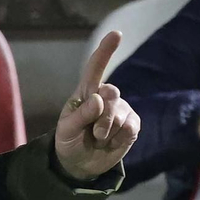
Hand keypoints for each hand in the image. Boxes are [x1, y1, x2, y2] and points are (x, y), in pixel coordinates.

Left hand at [55, 31, 139, 180]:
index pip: (95, 69)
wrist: (80, 164)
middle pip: (112, 94)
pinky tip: (111, 142)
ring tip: (98, 138)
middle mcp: (106, 96)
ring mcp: (122, 109)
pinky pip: (130, 128)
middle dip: (101, 118)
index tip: (116, 34)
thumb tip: (100, 99)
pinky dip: (118, 139)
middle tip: (93, 133)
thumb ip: (81, 115)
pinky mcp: (133, 124)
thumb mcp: (66, 130)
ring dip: (106, 132)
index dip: (105, 51)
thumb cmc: (69, 141)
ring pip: (120, 115)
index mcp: (86, 93)